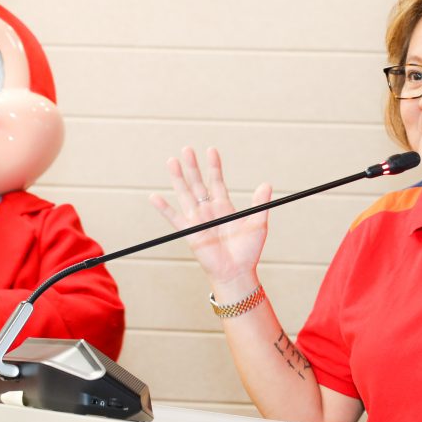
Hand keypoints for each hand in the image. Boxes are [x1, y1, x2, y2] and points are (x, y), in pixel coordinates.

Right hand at [149, 147, 271, 285]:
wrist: (237, 272)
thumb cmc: (248, 250)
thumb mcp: (258, 223)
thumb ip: (260, 203)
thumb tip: (267, 184)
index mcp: (224, 206)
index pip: (216, 181)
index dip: (213, 166)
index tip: (211, 150)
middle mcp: (208, 210)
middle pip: (197, 183)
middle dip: (193, 166)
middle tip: (187, 149)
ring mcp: (198, 220)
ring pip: (185, 194)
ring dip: (178, 179)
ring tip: (172, 161)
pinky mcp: (190, 233)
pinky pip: (174, 218)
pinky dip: (164, 208)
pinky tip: (154, 197)